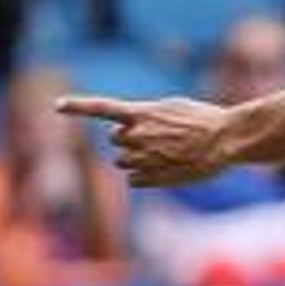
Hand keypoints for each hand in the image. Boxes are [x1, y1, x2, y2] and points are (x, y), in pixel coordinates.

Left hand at [59, 94, 244, 188]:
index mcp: (141, 114)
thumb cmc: (205, 120)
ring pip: (122, 161)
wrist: (226, 140)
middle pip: (116, 140)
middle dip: (130, 139)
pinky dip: (144, 176)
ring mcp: (142, 158)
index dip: (77, 106)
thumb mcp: (173, 107)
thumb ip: (145, 116)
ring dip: (137, 158)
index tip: (58, 105)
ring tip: (166, 153)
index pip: (100, 107)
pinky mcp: (150, 178)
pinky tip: (166, 169)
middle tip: (157, 137)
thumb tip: (124, 129)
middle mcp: (135, 135)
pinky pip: (133, 180)